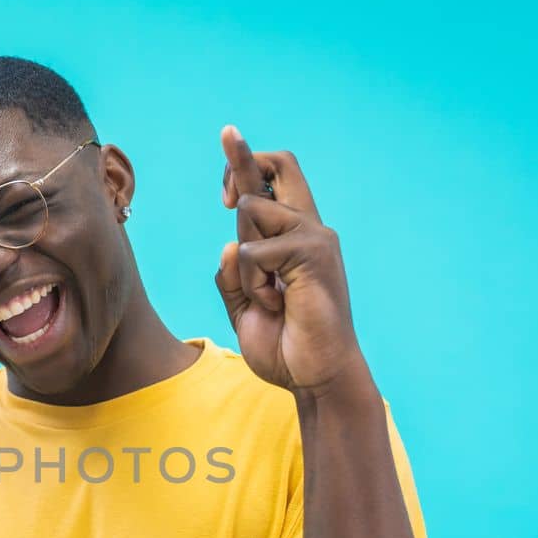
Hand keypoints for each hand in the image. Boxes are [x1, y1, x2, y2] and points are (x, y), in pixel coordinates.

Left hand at [215, 125, 365, 396]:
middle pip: (280, 163)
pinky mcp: (313, 251)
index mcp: (293, 239)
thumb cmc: (285, 346)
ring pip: (250, 209)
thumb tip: (230, 244)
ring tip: (266, 296)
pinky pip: (252, 251)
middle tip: (222, 199)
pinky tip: (275, 305)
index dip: (245, 165)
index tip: (222, 194)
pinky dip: (252, 284)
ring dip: (243, 260)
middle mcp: (308, 228)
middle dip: (241, 160)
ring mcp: (314, 236)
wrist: (315, 378)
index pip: (274, 182)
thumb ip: (232, 276)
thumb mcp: (243, 307)